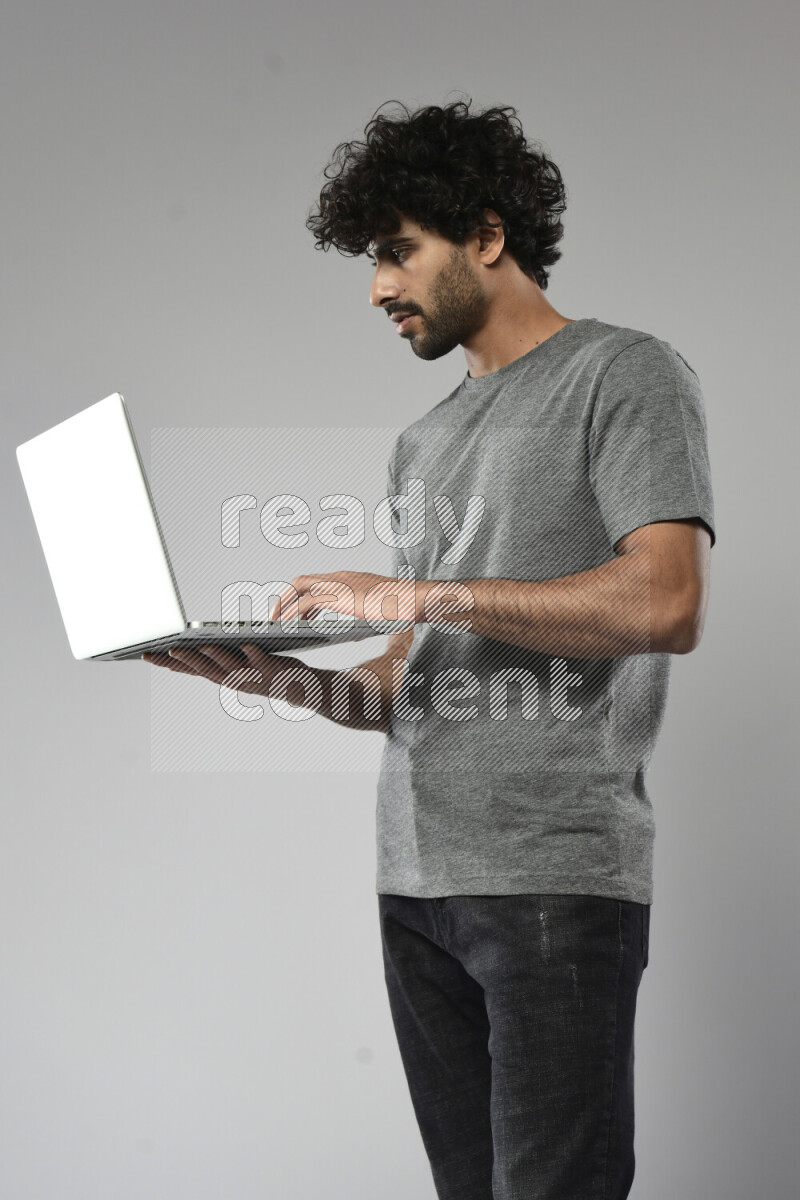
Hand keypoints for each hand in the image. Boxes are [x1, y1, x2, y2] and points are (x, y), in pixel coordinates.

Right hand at [142, 643, 302, 696]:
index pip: (189, 670)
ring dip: (216, 657)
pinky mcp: (272, 672)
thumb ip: (218, 658)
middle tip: (168, 651)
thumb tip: (195, 644)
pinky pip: (262, 662)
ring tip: (202, 645)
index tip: (145, 655)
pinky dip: (254, 655)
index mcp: (221, 675)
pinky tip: (247, 644)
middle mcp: (233, 679)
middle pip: (205, 669)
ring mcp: (252, 677)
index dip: (167, 664)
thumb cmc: (265, 670)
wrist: (300, 687)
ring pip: (231, 667)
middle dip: (186, 660)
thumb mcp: (236, 665)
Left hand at [270, 571, 416, 624]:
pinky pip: (306, 603)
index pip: (317, 583)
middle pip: (301, 581)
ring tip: (275, 623)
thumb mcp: (376, 614)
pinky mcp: (339, 596)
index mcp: (349, 580)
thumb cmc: (402, 607)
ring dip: (284, 604)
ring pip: (298, 587)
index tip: (297, 612)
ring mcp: (338, 584)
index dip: (302, 597)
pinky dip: (293, 613)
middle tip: (277, 617)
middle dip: (286, 598)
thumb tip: (352, 635)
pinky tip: (288, 627)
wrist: (413, 601)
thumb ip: (361, 620)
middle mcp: (340, 578)